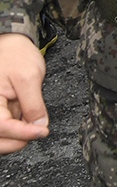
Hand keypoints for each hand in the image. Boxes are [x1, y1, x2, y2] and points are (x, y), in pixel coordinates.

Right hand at [0, 32, 47, 153]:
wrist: (10, 46)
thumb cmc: (16, 56)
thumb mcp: (30, 77)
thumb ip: (33, 104)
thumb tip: (39, 125)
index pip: (2, 127)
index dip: (23, 133)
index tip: (43, 131)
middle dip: (18, 140)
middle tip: (38, 131)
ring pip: (1, 136)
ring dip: (17, 136)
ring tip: (32, 122)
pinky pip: (4, 128)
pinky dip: (16, 129)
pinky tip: (26, 119)